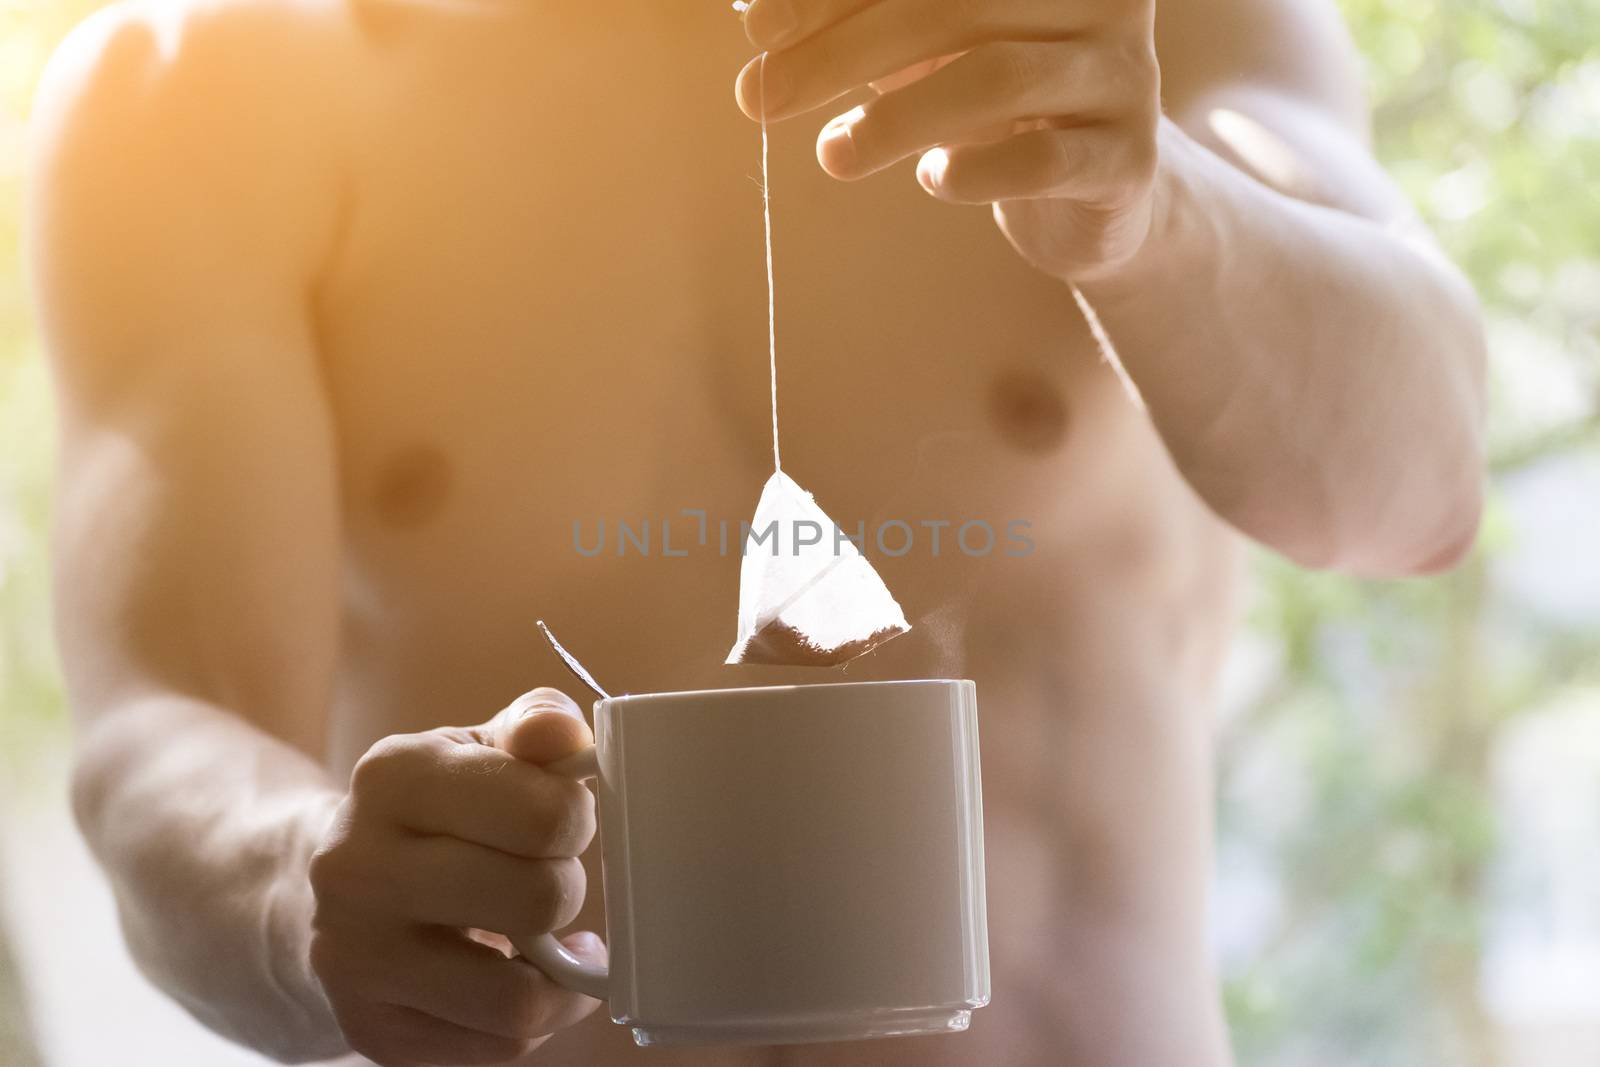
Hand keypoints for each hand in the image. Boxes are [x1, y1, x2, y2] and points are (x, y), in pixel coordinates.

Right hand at [308, 689, 602, 1065]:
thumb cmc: (438, 811)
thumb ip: (537, 727)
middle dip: (565, 889)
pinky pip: (495, 1046)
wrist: (335, 889)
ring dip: (556, 972)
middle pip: (539, 901)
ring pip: (517, 998)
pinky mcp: (369, 1029)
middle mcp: (358, 868)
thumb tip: (567, 736)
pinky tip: (514, 978)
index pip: (544, 816)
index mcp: (393, 776)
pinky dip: (529, 1018)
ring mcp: (355, 957)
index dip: (575, 821)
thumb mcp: (479, 748)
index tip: (561, 821)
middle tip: (549, 878)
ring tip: (547, 941)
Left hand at [735, 0, 1161, 280]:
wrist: (1087, 189)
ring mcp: (1123, 73)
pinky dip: (975, 170)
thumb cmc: (983, 93)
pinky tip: (930, 178)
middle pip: (956, 5)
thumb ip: (851, 18)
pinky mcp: (1128, 157)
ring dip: (896, 119)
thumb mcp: (917, 42)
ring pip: (999, 78)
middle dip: (841, 52)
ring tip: (832, 156)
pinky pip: (1046, 158)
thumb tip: (755, 12)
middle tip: (760, 99)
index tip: (758, 27)